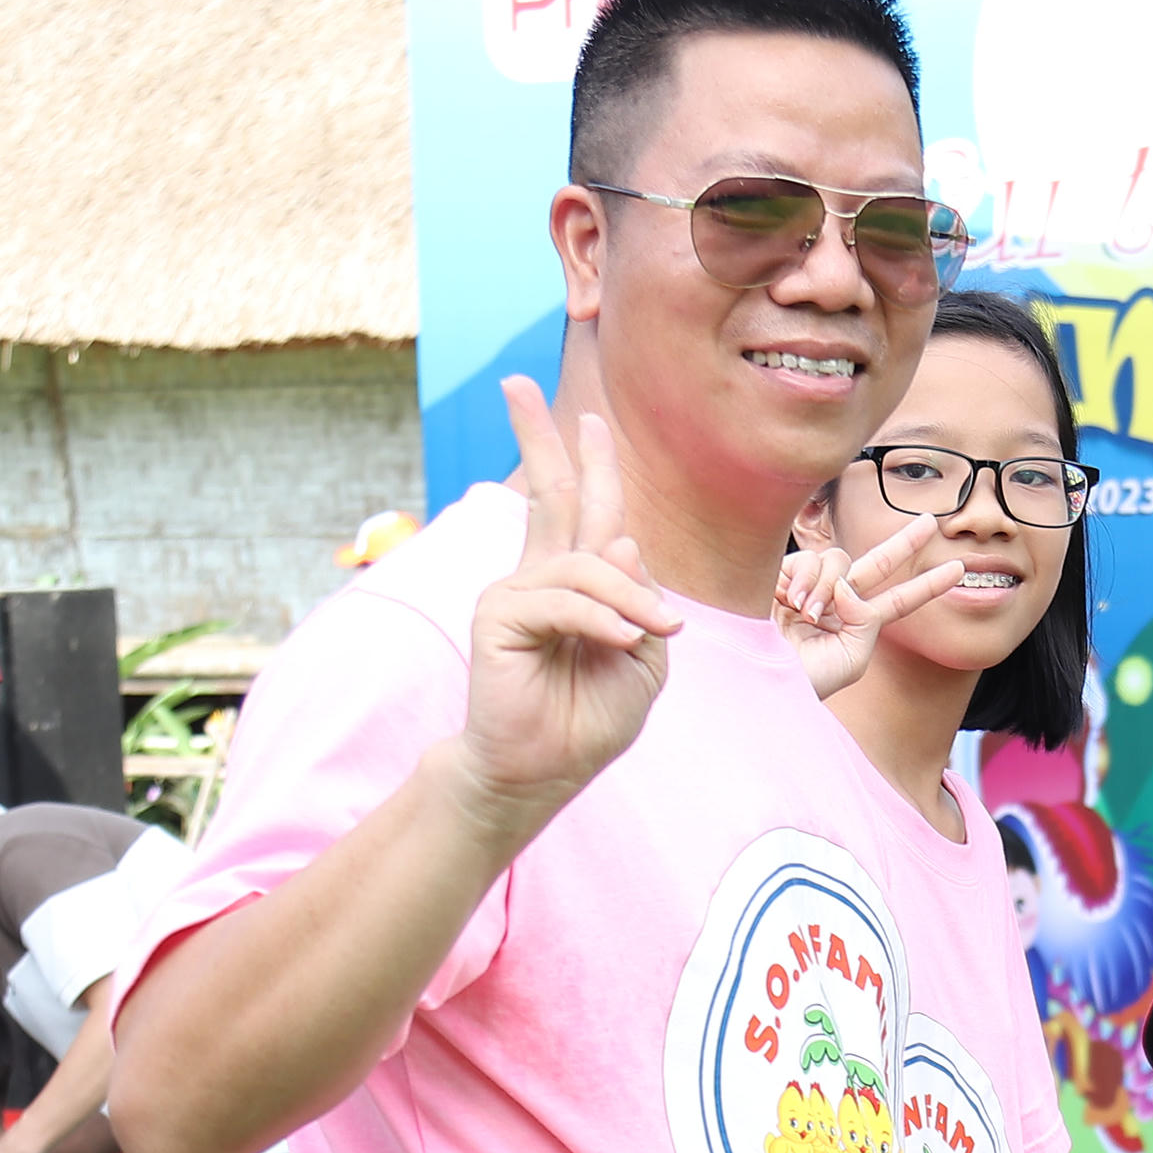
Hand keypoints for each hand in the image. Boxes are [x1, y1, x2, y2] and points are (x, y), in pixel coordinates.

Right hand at [455, 378, 687, 837]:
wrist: (545, 767)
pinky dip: (603, 620)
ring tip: (653, 636)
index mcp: (581, 581)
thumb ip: (641, 602)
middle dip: (543, 438)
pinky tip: (624, 641)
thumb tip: (622, 541)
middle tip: (517, 384)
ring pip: (589, 565)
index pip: (586, 510)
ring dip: (631, 600)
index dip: (589, 462)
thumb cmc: (593, 716)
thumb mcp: (643, 659)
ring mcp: (517, 590)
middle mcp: (545, 574)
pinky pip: (565, 600)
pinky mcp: (499, 614)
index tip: (589, 416)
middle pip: (549, 492)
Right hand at [773, 510, 961, 700]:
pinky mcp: (780, 574)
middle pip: (877, 563)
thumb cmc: (805, 679)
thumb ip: (866, 619)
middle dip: (905, 542)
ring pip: (839, 561)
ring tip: (806, 614)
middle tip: (931, 520)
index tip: (958, 570)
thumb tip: (849, 584)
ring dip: (827, 587)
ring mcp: (810, 585)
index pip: (899, 601)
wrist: (756, 679)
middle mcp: (836, 601)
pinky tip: (786, 603)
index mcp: (857, 624)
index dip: (927, 585)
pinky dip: (803, 581)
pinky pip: (809, 561)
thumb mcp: (851, 658)